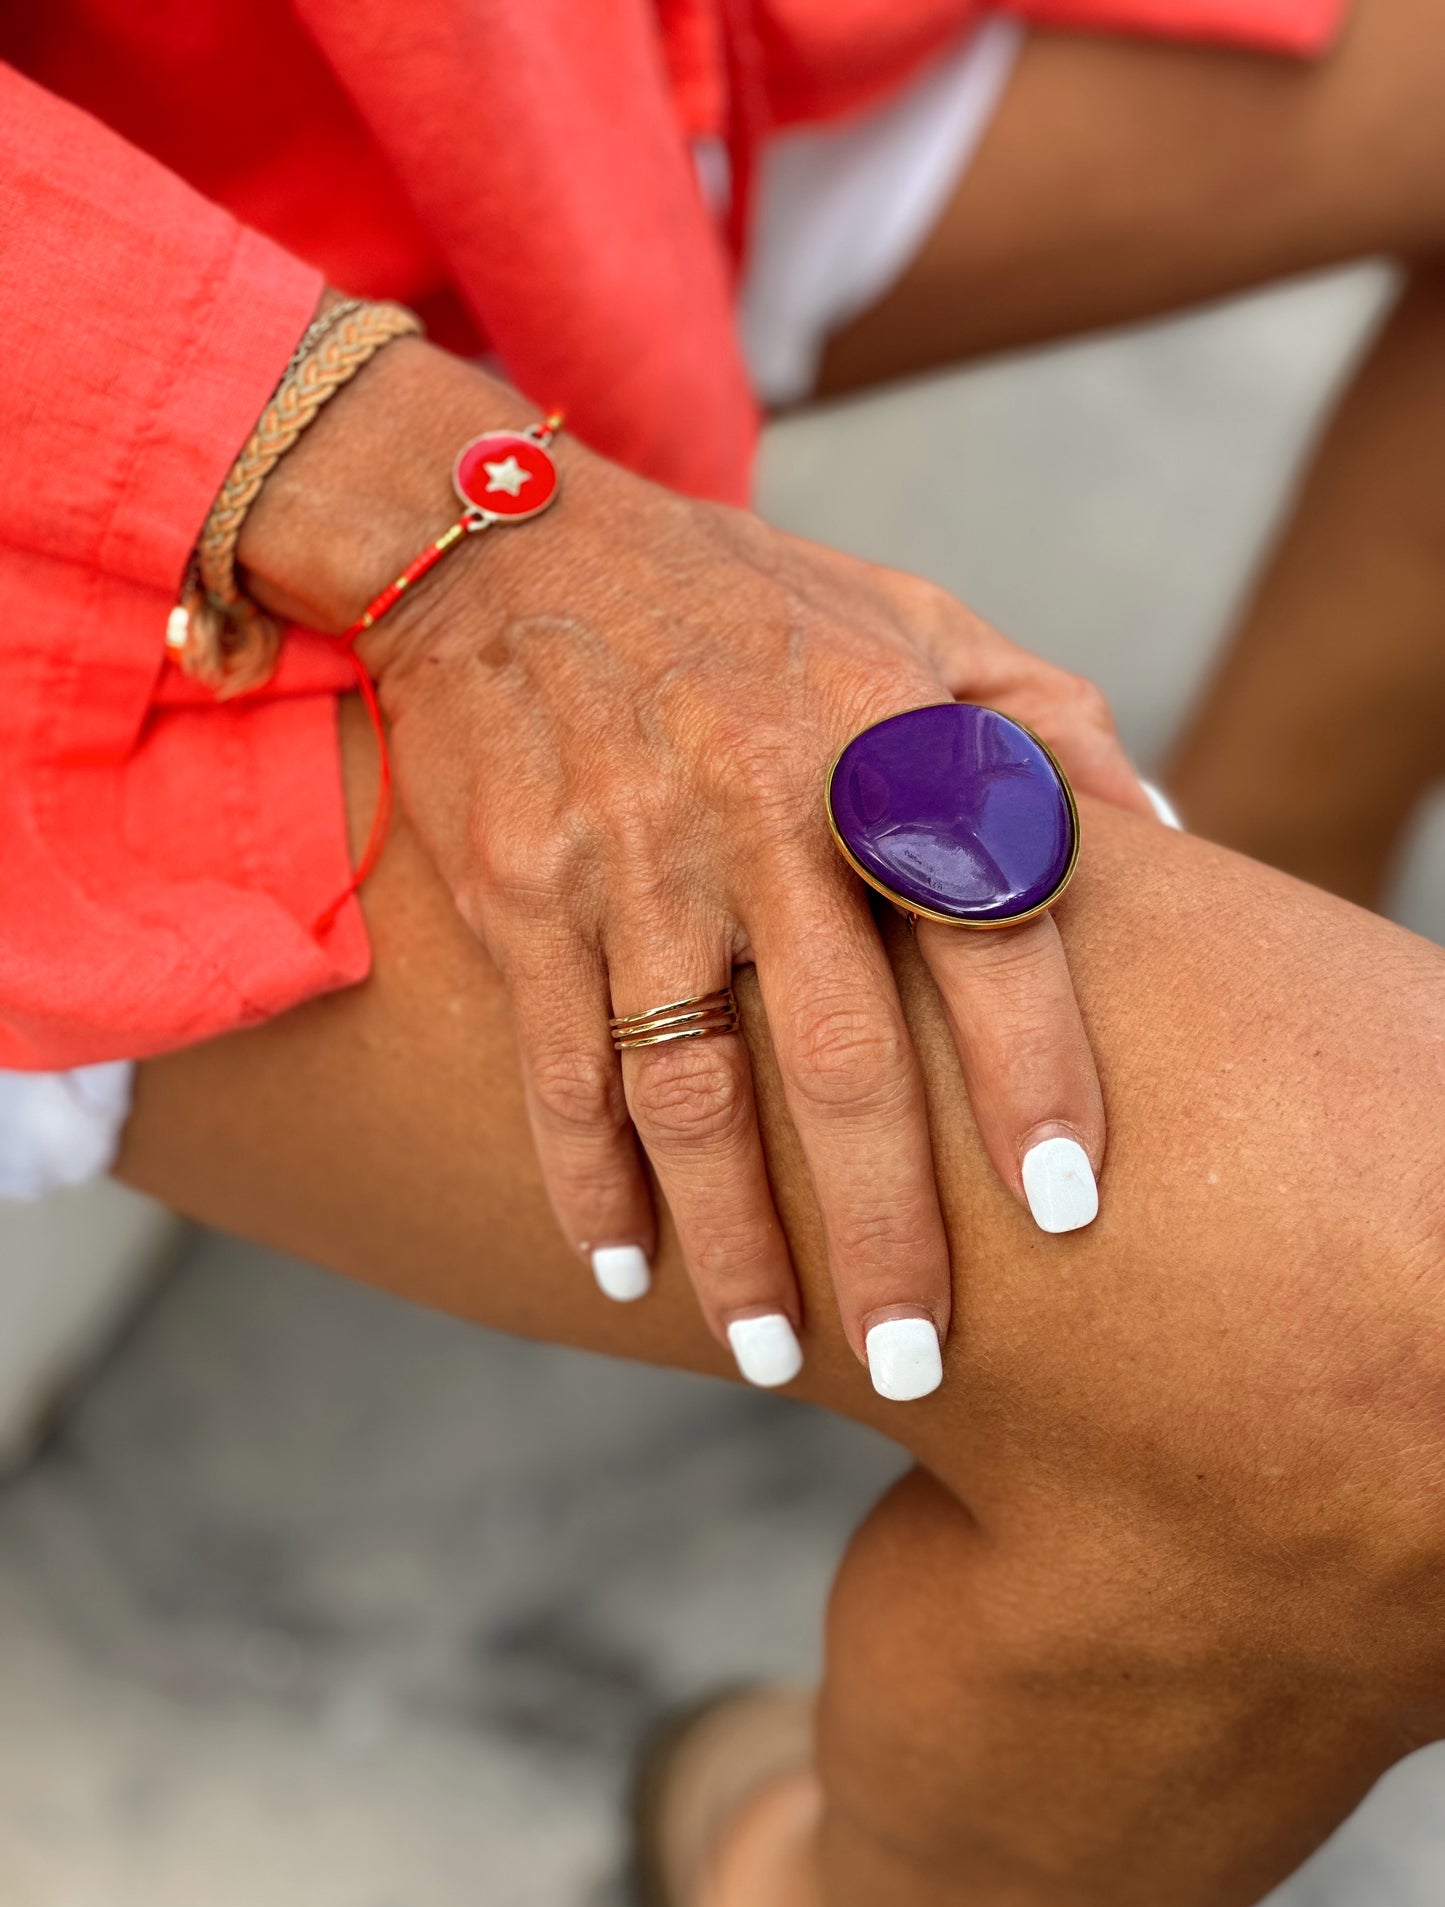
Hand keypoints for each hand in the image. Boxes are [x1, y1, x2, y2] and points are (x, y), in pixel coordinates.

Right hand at [242, 340, 1155, 1399]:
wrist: (512, 545)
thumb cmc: (744, 603)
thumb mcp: (918, 617)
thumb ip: (1048, 723)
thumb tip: (1174, 834)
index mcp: (882, 740)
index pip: (985, 925)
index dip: (1031, 1072)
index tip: (1065, 1206)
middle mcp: (762, 806)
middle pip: (840, 1055)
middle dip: (884, 1225)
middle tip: (915, 1357)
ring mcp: (634, 856)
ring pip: (690, 1089)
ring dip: (732, 1239)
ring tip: (770, 1355)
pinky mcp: (526, 892)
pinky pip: (559, 1064)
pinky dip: (588, 1180)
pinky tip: (622, 1269)